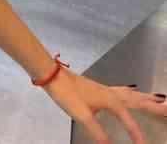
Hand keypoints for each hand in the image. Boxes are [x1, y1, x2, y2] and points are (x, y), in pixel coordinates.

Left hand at [43, 66, 166, 143]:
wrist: (52, 75)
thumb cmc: (67, 94)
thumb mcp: (82, 116)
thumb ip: (98, 134)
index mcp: (111, 100)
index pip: (129, 120)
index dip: (137, 135)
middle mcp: (112, 93)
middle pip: (138, 100)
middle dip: (155, 106)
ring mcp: (106, 89)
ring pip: (132, 94)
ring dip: (146, 98)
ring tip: (159, 100)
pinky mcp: (100, 88)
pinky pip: (123, 91)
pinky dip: (132, 93)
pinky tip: (131, 92)